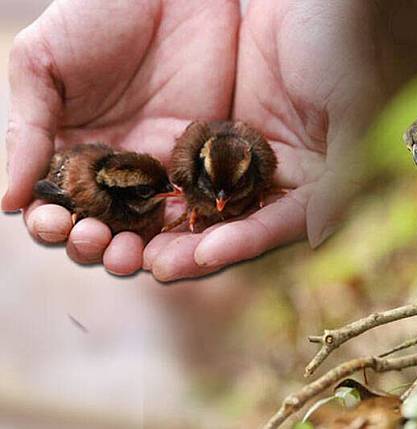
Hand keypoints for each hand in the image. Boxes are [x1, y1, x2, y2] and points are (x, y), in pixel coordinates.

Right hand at [3, 0, 238, 273]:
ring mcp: (158, 163)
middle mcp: (113, 165)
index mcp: (69, 146)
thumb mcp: (44, 63)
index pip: (55, 203)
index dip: (50, 223)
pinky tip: (178, 237)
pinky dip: (184, 226)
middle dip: (93, 243)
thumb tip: (7, 202)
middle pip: (101, 223)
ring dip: (135, 248)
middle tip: (95, 242)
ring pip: (146, 224)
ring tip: (129, 256)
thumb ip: (27, 129)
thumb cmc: (98, 13)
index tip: (52, 226)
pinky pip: (192, 201)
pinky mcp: (199, 156)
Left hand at [143, 0, 382, 280]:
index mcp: (317, 179)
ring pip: (205, 197)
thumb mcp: (351, 106)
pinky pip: (186, 160)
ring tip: (131, 243)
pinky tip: (132, 190)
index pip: (277, 224)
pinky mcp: (219, 127)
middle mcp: (280, 174)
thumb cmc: (343, 45)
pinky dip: (162, 178)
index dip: (243, 242)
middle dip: (197, 245)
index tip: (203, 255)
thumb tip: (320, 233)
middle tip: (155, 264)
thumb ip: (340, 172)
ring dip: (171, 222)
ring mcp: (247, 152)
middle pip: (236, 221)